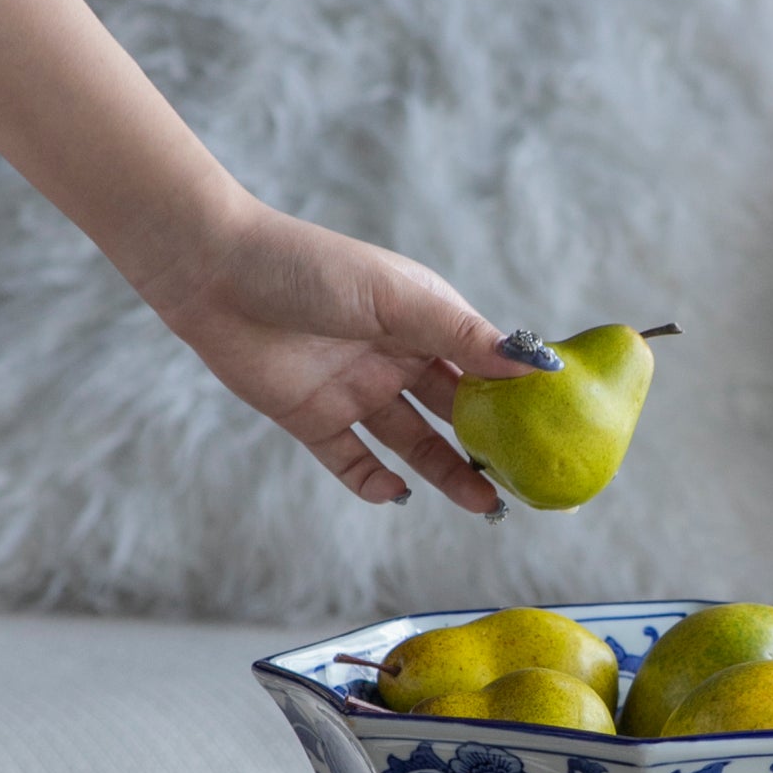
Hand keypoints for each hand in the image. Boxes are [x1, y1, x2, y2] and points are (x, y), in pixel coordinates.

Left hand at [144, 196, 547, 511]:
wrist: (215, 273)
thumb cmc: (311, 268)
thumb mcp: (399, 299)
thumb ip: (464, 337)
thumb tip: (538, 365)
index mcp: (424, 320)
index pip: (484, 364)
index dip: (519, 397)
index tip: (557, 430)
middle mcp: (395, 357)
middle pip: (455, 412)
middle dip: (491, 446)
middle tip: (525, 483)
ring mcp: (355, 389)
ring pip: (412, 443)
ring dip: (446, 473)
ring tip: (484, 504)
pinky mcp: (313, 418)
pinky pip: (351, 461)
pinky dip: (374, 482)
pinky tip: (396, 494)